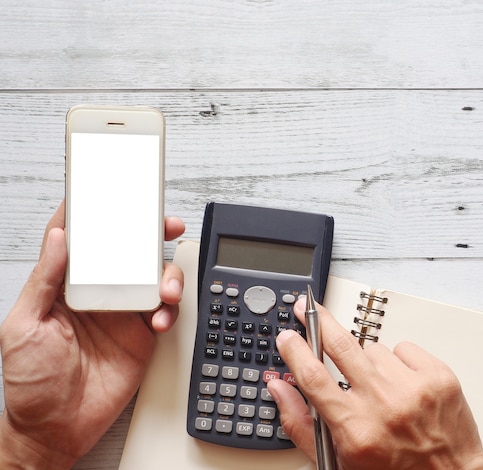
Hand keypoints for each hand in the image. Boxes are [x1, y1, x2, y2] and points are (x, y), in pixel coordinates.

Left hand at [0, 201, 184, 468]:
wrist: (56, 429)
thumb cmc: (30, 383)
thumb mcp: (23, 326)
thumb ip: (44, 280)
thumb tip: (61, 237)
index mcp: (65, 287)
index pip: (81, 241)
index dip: (94, 215)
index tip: (108, 192)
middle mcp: (97, 294)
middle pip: (127, 253)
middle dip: (148, 234)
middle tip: (164, 224)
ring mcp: (123, 312)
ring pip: (153, 278)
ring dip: (167, 276)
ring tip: (167, 290)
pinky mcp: (143, 333)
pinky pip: (165, 310)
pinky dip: (171, 310)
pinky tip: (162, 318)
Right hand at [268, 299, 482, 469]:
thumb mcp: (337, 461)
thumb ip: (300, 424)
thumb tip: (279, 387)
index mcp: (355, 429)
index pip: (313, 377)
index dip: (295, 351)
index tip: (287, 337)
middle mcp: (384, 405)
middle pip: (340, 345)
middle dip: (319, 321)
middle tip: (308, 309)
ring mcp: (414, 388)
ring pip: (373, 348)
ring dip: (368, 361)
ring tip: (379, 388)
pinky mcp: (438, 377)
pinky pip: (404, 347)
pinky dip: (399, 361)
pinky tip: (401, 384)